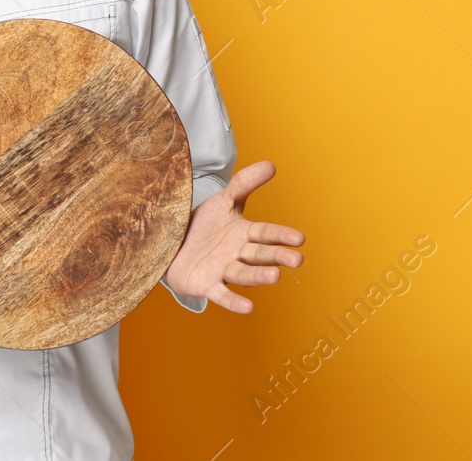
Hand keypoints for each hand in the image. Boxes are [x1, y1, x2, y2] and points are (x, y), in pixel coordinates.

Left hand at [163, 160, 304, 313]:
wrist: (171, 243)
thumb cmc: (203, 224)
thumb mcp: (222, 201)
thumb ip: (244, 184)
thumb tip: (271, 164)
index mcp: (245, 233)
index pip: (266, 234)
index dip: (281, 235)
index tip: (300, 238)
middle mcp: (238, 254)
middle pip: (260, 255)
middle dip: (277, 257)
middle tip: (296, 259)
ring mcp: (223, 270)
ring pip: (244, 274)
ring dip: (260, 276)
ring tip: (275, 276)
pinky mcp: (207, 285)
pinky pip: (222, 295)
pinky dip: (234, 301)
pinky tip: (248, 308)